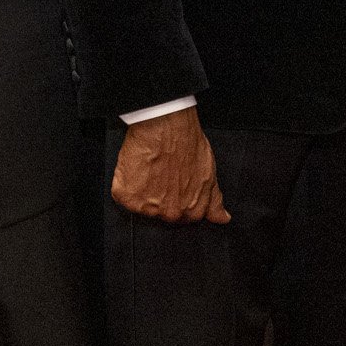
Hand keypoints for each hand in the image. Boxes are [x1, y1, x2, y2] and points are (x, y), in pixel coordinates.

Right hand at [112, 107, 228, 222]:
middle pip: (163, 214)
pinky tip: (138, 169)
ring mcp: (148, 208)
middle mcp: (171, 213)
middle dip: (161, 197)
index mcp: (193, 211)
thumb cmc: (187, 144)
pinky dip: (127, 184)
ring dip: (144, 191)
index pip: (185, 217)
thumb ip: (214, 201)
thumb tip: (222, 219)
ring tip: (151, 169)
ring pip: (143, 207)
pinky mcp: (128, 198)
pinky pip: (124, 198)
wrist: (165, 126)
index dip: (179, 199)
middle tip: (163, 174)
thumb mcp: (209, 174)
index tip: (176, 186)